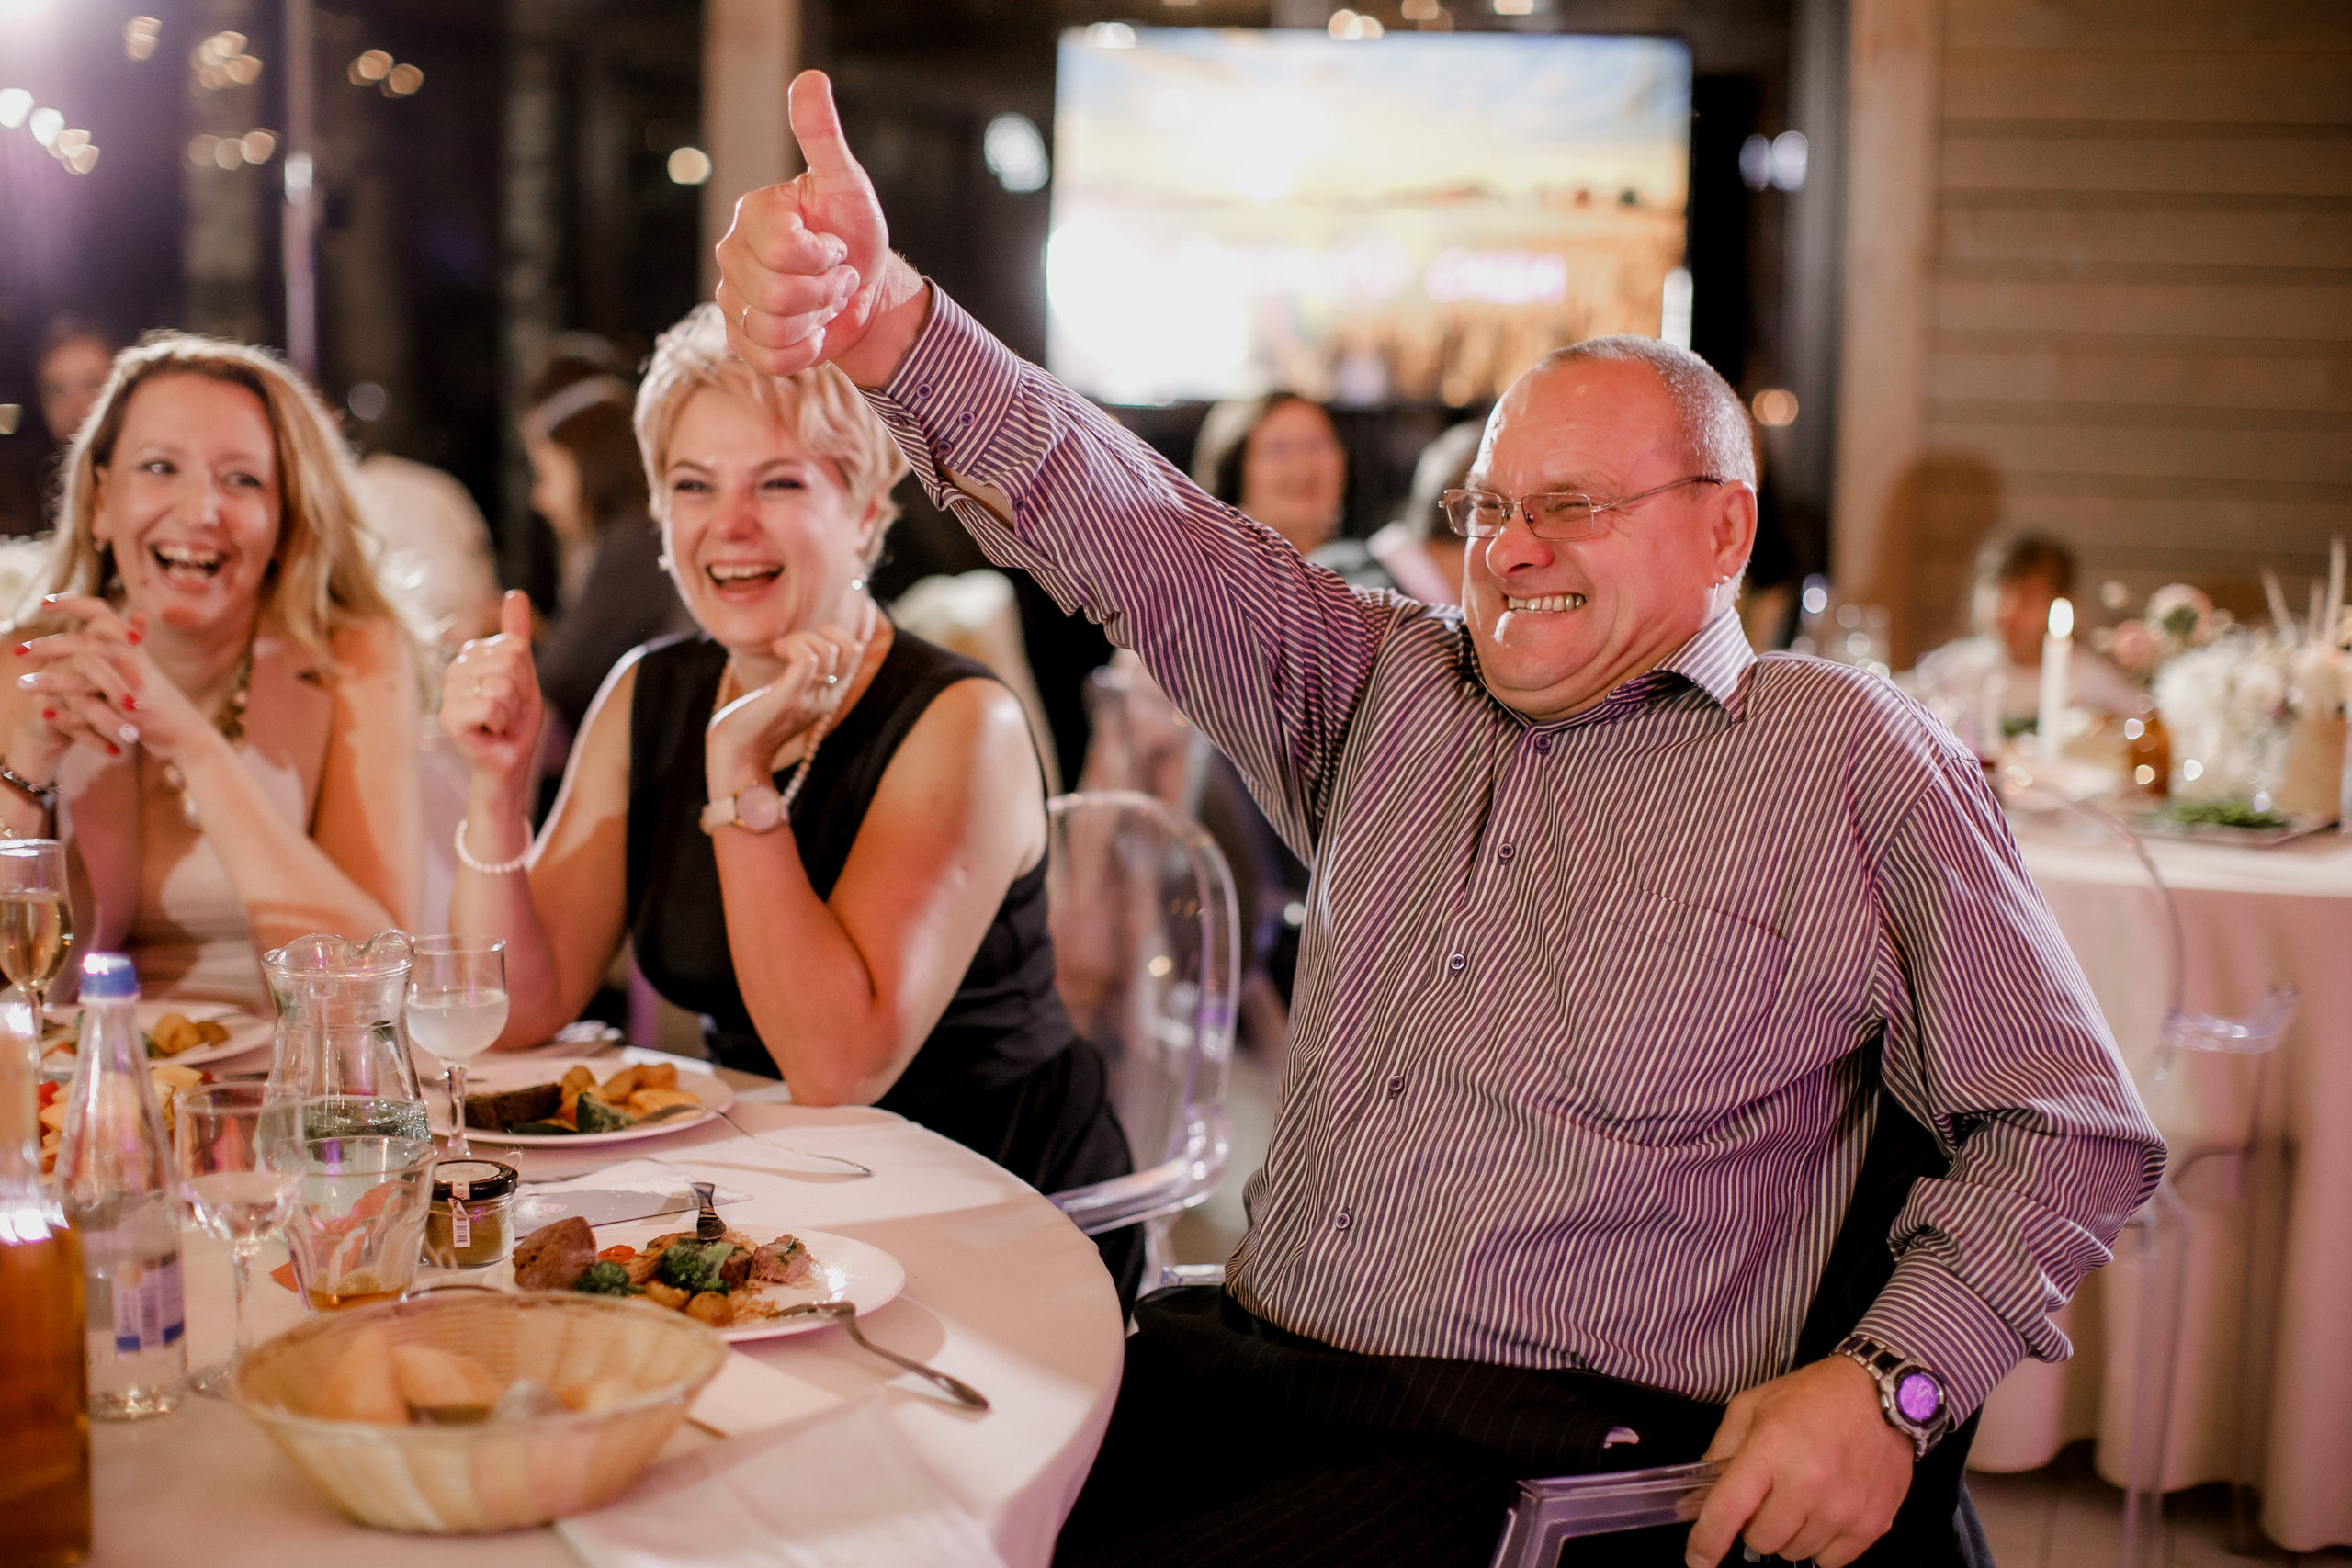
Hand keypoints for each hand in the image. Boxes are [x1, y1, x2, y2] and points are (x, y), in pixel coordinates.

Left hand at [13, 596, 214, 765]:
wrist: (188, 734)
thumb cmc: (163, 703)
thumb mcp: (148, 670)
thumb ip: (134, 645)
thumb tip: (137, 614)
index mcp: (132, 645)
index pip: (101, 611)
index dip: (72, 603)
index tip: (44, 602)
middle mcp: (134, 656)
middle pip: (85, 640)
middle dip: (47, 646)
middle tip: (19, 652)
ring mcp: (134, 680)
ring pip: (85, 669)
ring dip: (49, 679)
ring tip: (23, 685)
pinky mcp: (132, 706)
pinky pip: (91, 703)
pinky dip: (65, 710)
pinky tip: (45, 714)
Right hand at [440, 591, 542, 792]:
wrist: (508, 763)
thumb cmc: (514, 721)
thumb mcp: (523, 672)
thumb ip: (516, 633)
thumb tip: (516, 593)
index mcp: (471, 656)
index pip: (515, 646)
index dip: (525, 675)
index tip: (515, 695)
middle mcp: (454, 670)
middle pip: (510, 662)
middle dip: (520, 693)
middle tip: (508, 712)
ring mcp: (448, 693)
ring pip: (502, 685)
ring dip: (512, 711)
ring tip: (500, 723)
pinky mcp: (449, 717)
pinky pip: (491, 705)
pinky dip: (501, 723)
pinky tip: (490, 733)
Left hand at [704, 596, 878, 798]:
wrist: (737, 755)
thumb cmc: (753, 721)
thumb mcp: (787, 694)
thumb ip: (801, 676)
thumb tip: (803, 645)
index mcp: (829, 696)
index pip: (854, 652)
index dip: (831, 635)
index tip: (801, 644)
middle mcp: (827, 698)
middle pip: (850, 648)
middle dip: (823, 632)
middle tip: (793, 645)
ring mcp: (810, 699)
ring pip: (829, 651)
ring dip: (802, 638)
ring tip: (781, 649)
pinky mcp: (789, 698)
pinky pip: (807, 659)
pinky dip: (793, 645)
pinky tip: (777, 650)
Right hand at [713, 71, 926, 384]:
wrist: (866, 291)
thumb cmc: (856, 233)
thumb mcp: (848, 185)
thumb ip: (824, 138)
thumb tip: (810, 79)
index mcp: (753, 214)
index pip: (783, 250)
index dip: (824, 256)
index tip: (836, 246)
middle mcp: (731, 253)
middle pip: (777, 294)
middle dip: (825, 291)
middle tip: (837, 277)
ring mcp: (730, 297)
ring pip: (773, 328)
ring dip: (817, 320)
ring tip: (826, 300)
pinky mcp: (740, 338)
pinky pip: (770, 358)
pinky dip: (805, 351)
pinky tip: (814, 331)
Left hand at [1684, 1357, 1912, 1567]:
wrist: (1882, 1395)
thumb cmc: (1810, 1397)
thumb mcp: (1752, 1406)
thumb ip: (1721, 1451)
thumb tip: (1696, 1499)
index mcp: (1770, 1449)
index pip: (1728, 1510)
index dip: (1706, 1541)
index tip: (1697, 1560)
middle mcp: (1806, 1484)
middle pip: (1761, 1540)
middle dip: (1754, 1525)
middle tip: (1767, 1499)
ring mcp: (1842, 1508)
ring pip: (1794, 1554)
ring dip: (1787, 1535)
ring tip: (1799, 1501)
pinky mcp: (1872, 1524)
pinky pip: (1830, 1561)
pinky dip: (1820, 1545)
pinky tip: (1823, 1515)